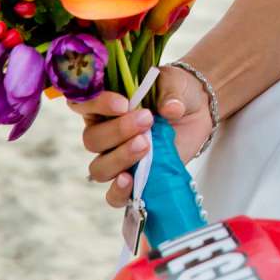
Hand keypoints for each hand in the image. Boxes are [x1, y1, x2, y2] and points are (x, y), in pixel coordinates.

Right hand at [72, 64, 213, 210]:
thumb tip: (171, 109)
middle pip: (92, 139)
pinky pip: (113, 196)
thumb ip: (170, 92)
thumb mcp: (176, 83)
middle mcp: (103, 132)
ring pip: (99, 168)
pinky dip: (118, 191)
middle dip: (118, 131)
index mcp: (104, 104)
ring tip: (146, 145)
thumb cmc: (176, 92)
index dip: (97, 104)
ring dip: (120, 158)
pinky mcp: (132, 179)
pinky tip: (131, 181)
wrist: (196, 113)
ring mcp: (115, 158)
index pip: (83, 104)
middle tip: (147, 120)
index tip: (124, 104)